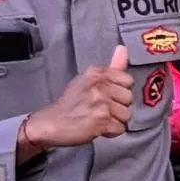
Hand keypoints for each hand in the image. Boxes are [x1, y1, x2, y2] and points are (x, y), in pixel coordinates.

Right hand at [15, 56, 135, 158]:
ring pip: (126, 115)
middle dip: (118, 107)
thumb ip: (111, 66)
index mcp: (97, 73)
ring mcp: (100, 103)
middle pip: (129, 99)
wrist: (50, 123)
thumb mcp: (88, 79)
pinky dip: (110, 132)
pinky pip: (120, 129)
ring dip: (114, 121)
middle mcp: (99, 85)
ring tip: (97, 118)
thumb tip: (122, 48)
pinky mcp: (100, 121)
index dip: (119, 92)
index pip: (128, 80)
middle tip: (100, 109)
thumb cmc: (70, 103)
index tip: (106, 96)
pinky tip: (97, 127)